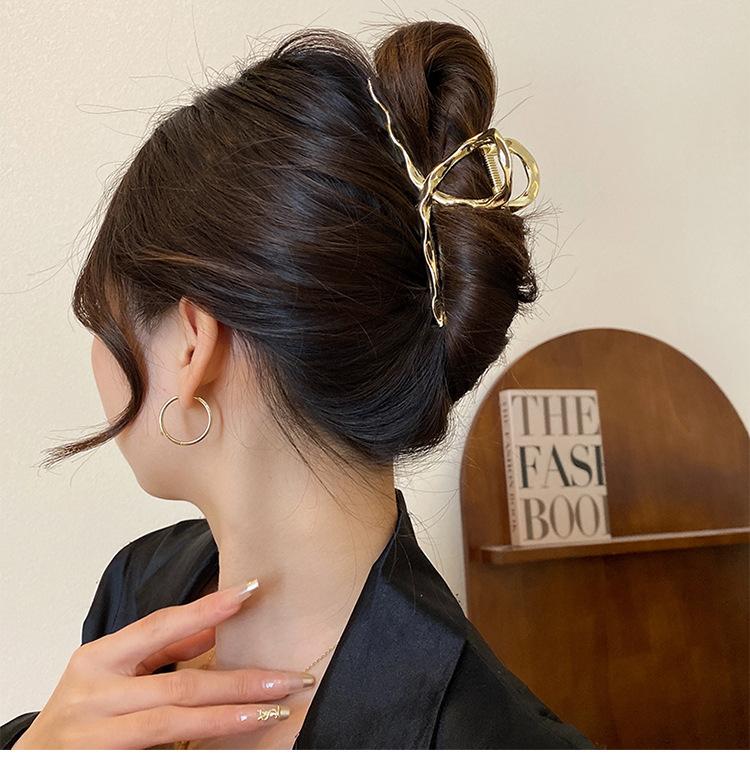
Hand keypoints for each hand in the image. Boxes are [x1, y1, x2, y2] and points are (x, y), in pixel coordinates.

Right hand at [11, 580, 313, 748]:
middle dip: (241, 681)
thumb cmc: (80, 714)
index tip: (250, 592)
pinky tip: (233, 745)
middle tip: (288, 678)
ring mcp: (93, 736)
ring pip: (174, 722)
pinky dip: (200, 748)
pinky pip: (161, 753)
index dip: (207, 609)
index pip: (160, 625)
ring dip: (230, 716)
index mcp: (97, 659)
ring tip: (272, 712)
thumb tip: (216, 622)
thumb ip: (161, 651)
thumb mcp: (112, 674)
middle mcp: (92, 695)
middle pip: (180, 684)